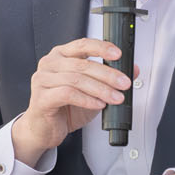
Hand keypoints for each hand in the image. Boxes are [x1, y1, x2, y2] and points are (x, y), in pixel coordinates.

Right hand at [11, 39, 133, 166]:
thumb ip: (110, 79)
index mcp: (61, 56)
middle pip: (83, 64)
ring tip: (114, 98)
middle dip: (108, 75)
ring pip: (76, 79)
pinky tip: (98, 104)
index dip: (102, 48)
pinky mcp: (41, 97)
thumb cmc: (64, 108)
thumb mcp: (92, 92)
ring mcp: (42, 80)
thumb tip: (133, 70)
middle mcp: (50, 64)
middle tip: (123, 83)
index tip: (118, 55)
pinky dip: (87, 99)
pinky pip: (67, 94)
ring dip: (100, 89)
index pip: (82, 44)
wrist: (45, 129)